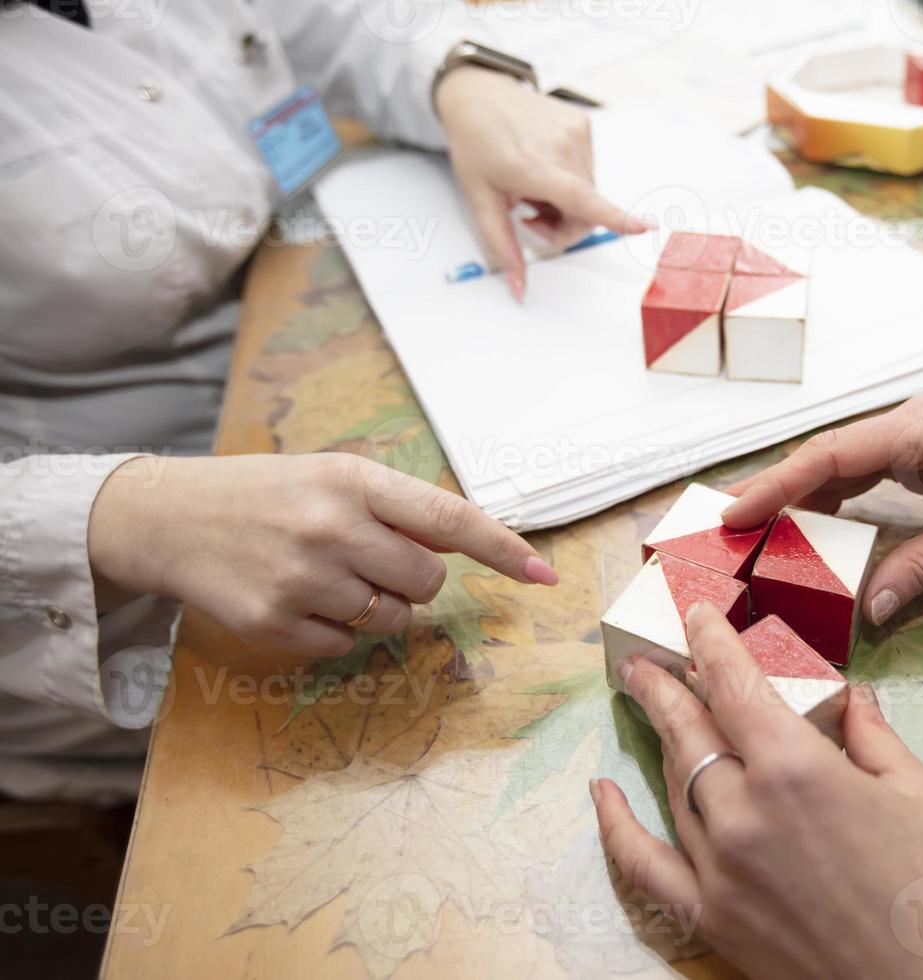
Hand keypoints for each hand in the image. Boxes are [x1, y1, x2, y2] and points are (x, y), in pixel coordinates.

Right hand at [87, 453, 556, 656]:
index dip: (502, 548)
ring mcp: (302, 580)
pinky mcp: (274, 625)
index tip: (543, 574)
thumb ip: (397, 510)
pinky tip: (297, 597)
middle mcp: (331, 528)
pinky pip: (345, 645)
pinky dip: (335, 629)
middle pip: (428, 581)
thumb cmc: (268, 494)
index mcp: (353, 481)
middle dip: (413, 578)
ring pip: (392, 619)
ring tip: (326, 574)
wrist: (168, 518)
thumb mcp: (332, 477)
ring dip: (376, 605)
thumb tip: (462, 549)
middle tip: (370, 558)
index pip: (449, 518)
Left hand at [435, 67, 650, 300]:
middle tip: (531, 218)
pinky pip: (588, 169)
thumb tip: (520, 288)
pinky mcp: (583, 125)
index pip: (582, 199)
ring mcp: (576, 132)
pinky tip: (544, 167)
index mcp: (532, 167)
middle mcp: (561, 147)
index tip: (643, 227)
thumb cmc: (476, 144)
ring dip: (566, 203)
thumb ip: (502, 247)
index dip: (614, 217)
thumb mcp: (479, 199)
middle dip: (564, 226)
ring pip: (588, 192)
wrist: (477, 94)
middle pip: (586, 211)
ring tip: (534, 187)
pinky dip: (570, 179)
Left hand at [592, 605, 922, 979]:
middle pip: (690, 729)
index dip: (709, 641)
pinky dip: (616, 826)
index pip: (734, 683)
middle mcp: (743, 812)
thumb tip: (850, 697)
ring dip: (660, 738)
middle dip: (665, 685)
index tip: (695, 614)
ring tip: (649, 704)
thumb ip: (871, 737)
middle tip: (646, 659)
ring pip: (674, 785)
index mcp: (796, 768)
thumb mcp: (921, 793)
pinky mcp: (714, 920)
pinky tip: (603, 792)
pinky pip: (646, 865)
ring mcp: (720, 870)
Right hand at [721, 339, 922, 626]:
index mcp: (922, 432)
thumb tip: (870, 607)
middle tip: (719, 531)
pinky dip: (831, 498)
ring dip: (798, 497)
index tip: (731, 516)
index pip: (831, 457)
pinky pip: (864, 470)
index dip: (777, 487)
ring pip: (840, 463)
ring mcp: (917, 431)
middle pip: (824, 457)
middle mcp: (910, 422)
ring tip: (751, 536)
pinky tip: (809, 529)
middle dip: (772, 492)